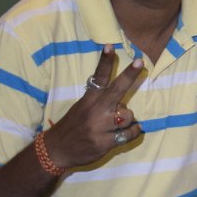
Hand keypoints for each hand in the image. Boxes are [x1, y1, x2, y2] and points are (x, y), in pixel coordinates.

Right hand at [43, 46, 146, 169]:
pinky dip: (132, 132)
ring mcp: (100, 126)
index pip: (99, 76)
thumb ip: (101, 99)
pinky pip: (130, 133)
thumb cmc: (74, 125)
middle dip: (129, 75)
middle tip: (140, 62)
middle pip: (117, 89)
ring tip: (115, 125)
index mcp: (89, 99)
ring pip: (129, 115)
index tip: (110, 46)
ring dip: (127, 120)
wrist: (56, 150)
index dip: (105, 61)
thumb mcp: (82, 107)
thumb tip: (123, 94)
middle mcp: (95, 110)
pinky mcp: (104, 142)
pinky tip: (124, 133)